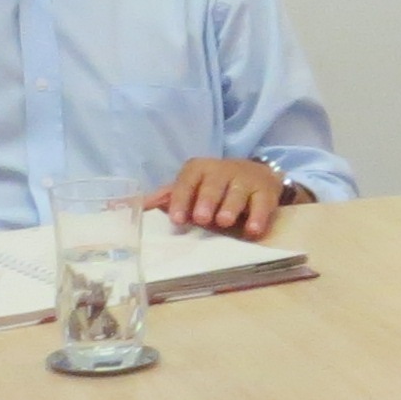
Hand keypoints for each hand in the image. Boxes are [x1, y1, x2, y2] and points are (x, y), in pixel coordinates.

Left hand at [150, 157, 287, 236]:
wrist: (256, 175)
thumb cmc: (215, 186)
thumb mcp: (191, 187)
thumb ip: (168, 197)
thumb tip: (134, 204)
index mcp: (199, 169)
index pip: (187, 181)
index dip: (181, 199)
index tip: (176, 219)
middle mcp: (223, 170)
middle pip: (213, 184)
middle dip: (207, 200)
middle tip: (202, 218)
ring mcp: (246, 179)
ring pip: (237, 192)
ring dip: (230, 206)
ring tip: (224, 221)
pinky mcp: (266, 191)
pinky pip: (262, 203)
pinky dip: (258, 216)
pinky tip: (252, 230)